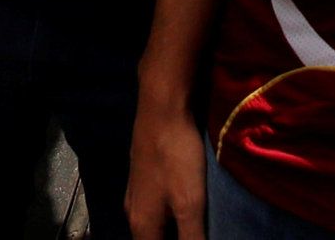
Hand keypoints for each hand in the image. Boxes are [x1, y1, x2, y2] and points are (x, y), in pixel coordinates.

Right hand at [124, 87, 209, 239]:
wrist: (161, 108)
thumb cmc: (176, 156)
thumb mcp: (189, 203)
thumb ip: (191, 238)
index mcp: (142, 225)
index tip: (196, 237)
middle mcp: (133, 213)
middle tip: (201, 230)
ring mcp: (136, 194)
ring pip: (154, 226)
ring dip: (174, 230)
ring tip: (198, 225)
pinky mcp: (143, 177)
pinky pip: (155, 209)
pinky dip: (171, 215)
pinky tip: (187, 206)